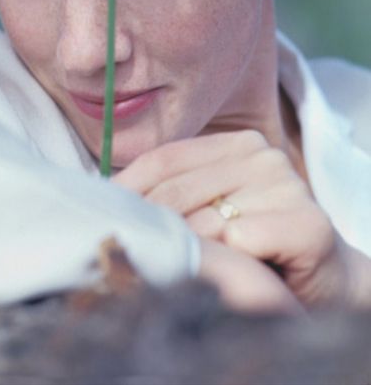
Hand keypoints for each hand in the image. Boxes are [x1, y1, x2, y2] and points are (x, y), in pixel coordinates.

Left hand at [114, 130, 370, 306]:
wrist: (320, 275)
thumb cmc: (254, 241)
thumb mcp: (212, 207)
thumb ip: (175, 193)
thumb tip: (106, 194)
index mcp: (238, 143)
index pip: (165, 159)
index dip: (127, 186)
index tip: (98, 210)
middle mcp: (264, 156)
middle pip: (178, 191)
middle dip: (147, 226)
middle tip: (124, 249)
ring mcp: (288, 186)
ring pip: (205, 222)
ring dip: (183, 252)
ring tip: (166, 269)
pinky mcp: (309, 224)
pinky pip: (242, 241)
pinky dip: (224, 260)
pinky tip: (217, 272)